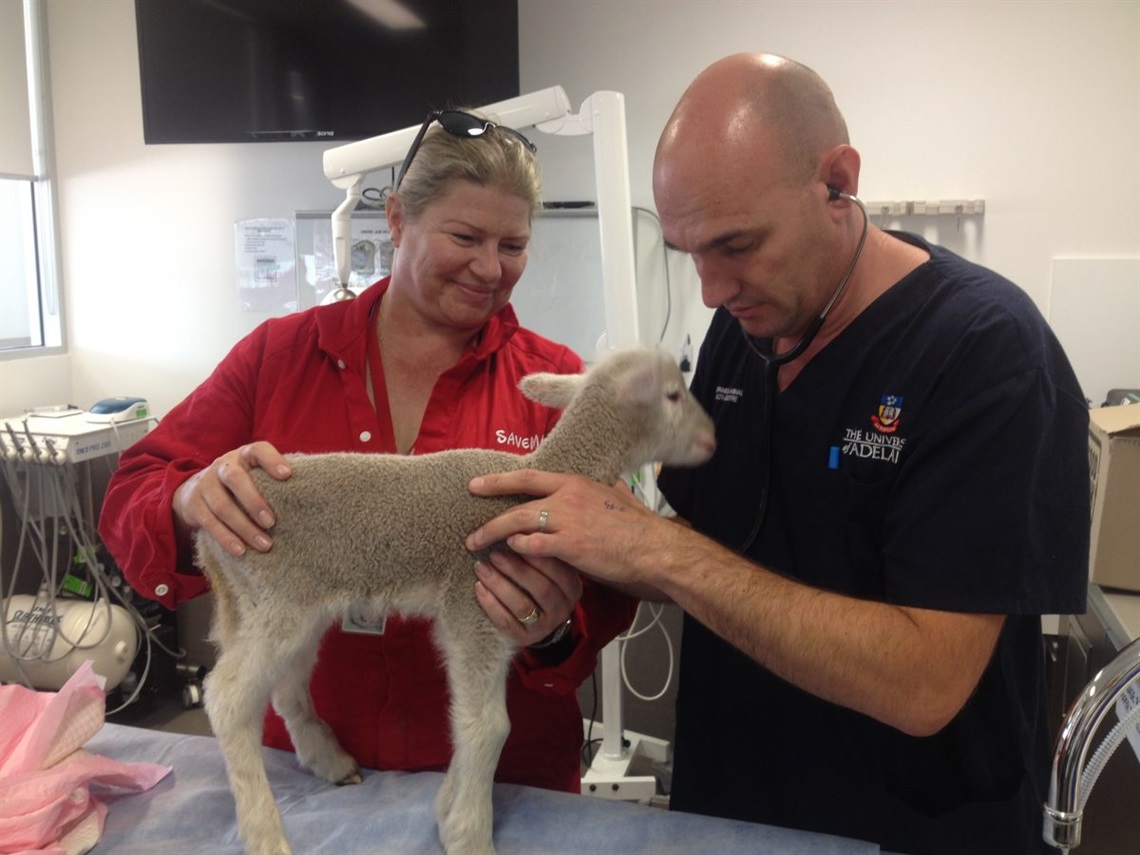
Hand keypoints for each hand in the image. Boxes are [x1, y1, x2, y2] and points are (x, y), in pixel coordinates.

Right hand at [173, 441, 291, 555]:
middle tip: (272, 523)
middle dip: (254, 502)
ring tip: (265, 545)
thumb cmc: (241, 484)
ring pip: (222, 505)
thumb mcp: (254, 475)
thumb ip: (273, 481)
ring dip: (244, 528)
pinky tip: (241, 550)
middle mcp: (223, 466)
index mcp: (244, 455)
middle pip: (235, 479)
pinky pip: (209, 522)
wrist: (194, 490)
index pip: (258, 450)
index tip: (288, 475)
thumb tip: (309, 499)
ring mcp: (205, 483)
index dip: (272, 460)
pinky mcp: (193, 503)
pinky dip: (226, 538)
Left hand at [466, 470, 663, 589]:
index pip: (528, 477)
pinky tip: (511, 553)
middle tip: (470, 529)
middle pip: (517, 505)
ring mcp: (567, 521)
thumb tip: (609, 483)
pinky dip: (519, 549)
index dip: (499, 481)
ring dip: (495, 534)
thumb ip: (604, 488)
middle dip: (490, 517)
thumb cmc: (637, 525)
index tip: (476, 485)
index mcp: (575, 483)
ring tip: (477, 545)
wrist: (652, 546)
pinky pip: (533, 545)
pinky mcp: (570, 546)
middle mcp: (567, 498)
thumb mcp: (618, 496)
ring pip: (519, 524)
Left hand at [474, 549, 580, 645]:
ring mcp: (545, 626)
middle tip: (494, 554)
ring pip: (521, 605)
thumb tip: (517, 528)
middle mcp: (562, 609)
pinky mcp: (525, 638)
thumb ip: (541, 552)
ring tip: (481, 567)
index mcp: (572, 588)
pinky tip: (478, 587)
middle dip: (514, 569)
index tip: (515, 539)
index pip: (559, 570)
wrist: (536, 622)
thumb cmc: (538, 584)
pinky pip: (506, 622)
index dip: (536, 555)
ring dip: (499, 584)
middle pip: (540, 588)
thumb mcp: (548, 569)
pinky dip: (490, 604)